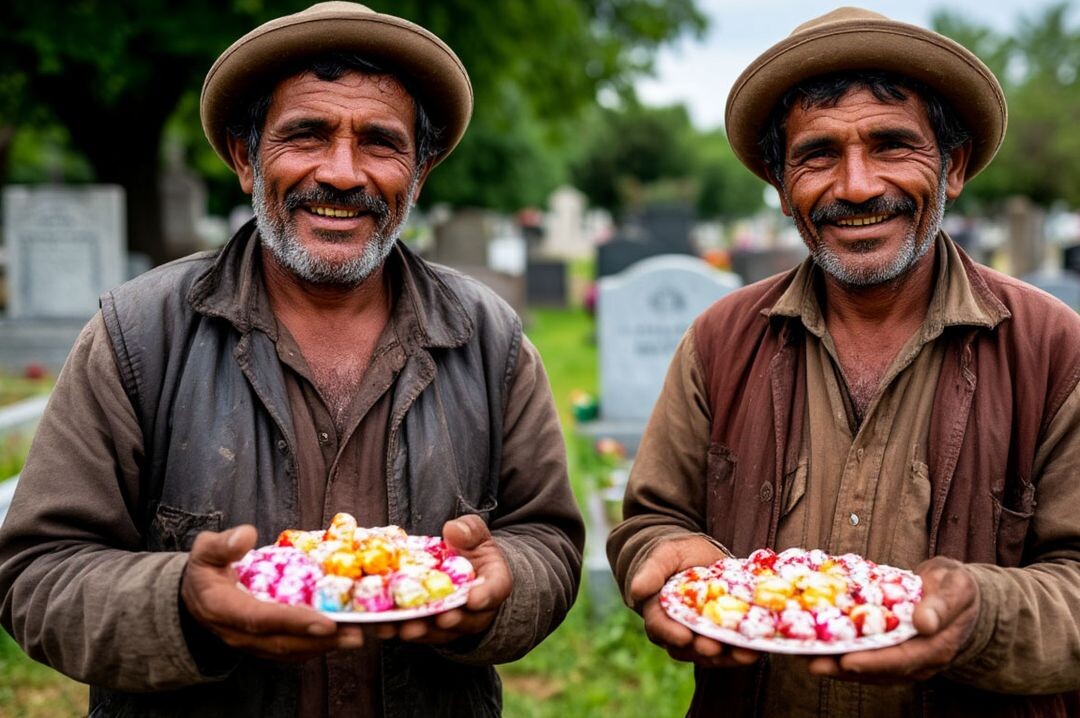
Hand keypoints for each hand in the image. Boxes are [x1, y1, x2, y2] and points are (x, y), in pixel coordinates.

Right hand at [181, 525, 364, 661]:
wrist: (195, 597)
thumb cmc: (206, 570)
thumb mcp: (205, 551)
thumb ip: (222, 544)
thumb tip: (246, 535)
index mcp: (223, 608)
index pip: (261, 619)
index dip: (293, 621)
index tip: (325, 622)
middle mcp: (239, 633)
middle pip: (283, 642)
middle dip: (320, 640)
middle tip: (356, 632)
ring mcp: (252, 643)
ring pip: (291, 650)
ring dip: (325, 646)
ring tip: (358, 635)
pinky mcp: (264, 645)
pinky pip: (292, 650)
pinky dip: (318, 645)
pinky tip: (342, 636)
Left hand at [368, 515, 512, 643]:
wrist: (462, 569)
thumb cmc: (471, 549)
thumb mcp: (474, 534)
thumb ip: (469, 530)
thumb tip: (453, 531)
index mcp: (494, 582)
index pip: (495, 590)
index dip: (486, 596)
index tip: (473, 599)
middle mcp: (476, 610)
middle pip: (466, 620)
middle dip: (449, 621)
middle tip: (437, 618)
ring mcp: (452, 624)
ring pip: (438, 632)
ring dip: (419, 631)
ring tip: (401, 627)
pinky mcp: (428, 628)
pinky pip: (416, 632)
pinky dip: (399, 630)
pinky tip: (382, 625)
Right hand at [630, 536, 760, 667]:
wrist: (693, 557)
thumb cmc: (673, 555)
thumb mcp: (663, 556)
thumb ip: (651, 572)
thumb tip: (637, 590)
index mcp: (657, 611)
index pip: (659, 626)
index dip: (671, 633)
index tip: (684, 637)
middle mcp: (675, 629)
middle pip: (686, 647)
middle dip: (702, 649)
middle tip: (716, 647)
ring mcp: (698, 636)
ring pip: (709, 654)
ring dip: (727, 657)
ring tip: (745, 653)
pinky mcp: (720, 636)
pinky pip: (729, 649)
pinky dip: (742, 651)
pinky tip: (757, 649)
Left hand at [806, 556, 978, 682]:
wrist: (955, 593)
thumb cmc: (953, 587)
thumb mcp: (955, 587)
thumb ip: (941, 604)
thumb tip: (924, 622)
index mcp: (937, 646)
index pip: (902, 660)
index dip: (873, 662)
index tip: (847, 660)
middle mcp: (919, 661)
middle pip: (877, 670)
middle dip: (843, 667)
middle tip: (812, 661)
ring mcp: (903, 660)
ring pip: (866, 669)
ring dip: (834, 663)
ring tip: (803, 655)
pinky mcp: (888, 653)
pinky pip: (862, 657)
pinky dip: (838, 654)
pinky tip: (814, 646)